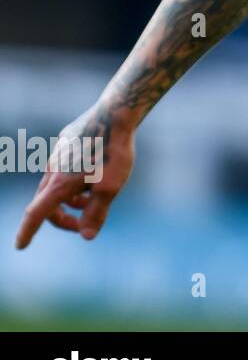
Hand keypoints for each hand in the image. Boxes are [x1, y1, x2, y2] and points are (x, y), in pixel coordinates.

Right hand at [14, 104, 135, 248]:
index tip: (20, 246)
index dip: (27, 232)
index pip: (36, 214)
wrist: (116, 114)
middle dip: (62, 219)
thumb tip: (87, 236)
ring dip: (71, 199)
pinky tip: (95, 172)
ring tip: (93, 199)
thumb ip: (97, 213)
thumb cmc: (114, 152)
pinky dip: (76, 179)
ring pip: (57, 184)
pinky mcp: (67, 142)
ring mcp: (58, 154)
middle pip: (47, 203)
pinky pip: (66, 166)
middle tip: (85, 224)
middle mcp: (53, 169)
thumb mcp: (111, 187)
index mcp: (59, 184)